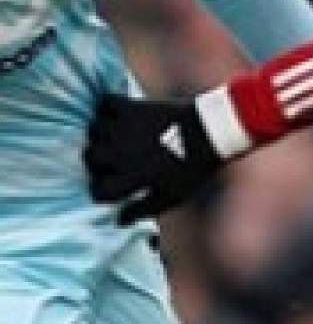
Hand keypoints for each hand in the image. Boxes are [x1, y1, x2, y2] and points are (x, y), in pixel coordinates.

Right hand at [84, 91, 224, 222]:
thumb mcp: (172, 196)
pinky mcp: (131, 107)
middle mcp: (120, 154)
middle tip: (117, 157)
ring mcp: (123, 129)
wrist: (212, 131)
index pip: (97, 191)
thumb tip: (118, 221)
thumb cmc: (194, 168)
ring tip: (119, 135)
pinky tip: (120, 114)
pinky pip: (105, 103)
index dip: (104, 189)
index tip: (114, 185)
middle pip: (90, 158)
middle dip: (100, 160)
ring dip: (103, 133)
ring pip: (93, 130)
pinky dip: (109, 107)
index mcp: (130, 178)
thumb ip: (142, 209)